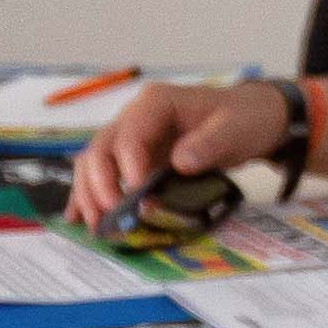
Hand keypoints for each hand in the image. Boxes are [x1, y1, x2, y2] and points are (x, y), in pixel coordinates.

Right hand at [70, 77, 288, 226]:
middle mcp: (135, 118)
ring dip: (89, 193)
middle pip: (102, 148)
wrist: (250, 118)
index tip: (137, 194)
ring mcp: (131, 138)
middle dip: (100, 184)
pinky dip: (89, 194)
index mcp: (156, 103)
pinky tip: (77, 217)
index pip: (130, 134)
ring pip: (95, 163)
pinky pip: (103, 173)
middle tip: (111, 216)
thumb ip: (209, 143)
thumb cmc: (243, 118)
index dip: (128, 164)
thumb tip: (180, 162)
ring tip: (95, 225)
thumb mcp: (235, 128)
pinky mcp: (133, 158)